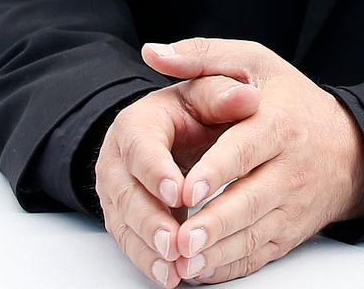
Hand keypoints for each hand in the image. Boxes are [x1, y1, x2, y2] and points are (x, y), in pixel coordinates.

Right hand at [94, 76, 264, 288]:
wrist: (177, 127)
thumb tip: (246, 96)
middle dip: (150, 220)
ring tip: (173, 266)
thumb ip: (224, 93)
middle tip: (174, 240)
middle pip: (127, 192)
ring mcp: (117, 190)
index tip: (180, 192)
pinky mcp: (123, 216)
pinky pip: (130, 242)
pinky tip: (168, 275)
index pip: (141, 147)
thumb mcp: (210, 93)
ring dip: (148, 247)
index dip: (158, 171)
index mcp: (138, 122)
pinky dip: (148, 261)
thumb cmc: (195, 110)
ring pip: (125, 223)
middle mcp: (118, 158)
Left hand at [142, 38, 363, 284]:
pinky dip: (231, 267)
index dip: (216, 171)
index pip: (245, 149)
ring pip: (254, 234)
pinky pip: (260, 254)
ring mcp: (292, 204)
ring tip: (184, 263)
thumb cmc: (292, 101)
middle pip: (250, 200)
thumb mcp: (254, 62)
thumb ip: (202, 56)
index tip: (185, 190)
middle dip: (214, 224)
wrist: (350, 149)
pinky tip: (203, 271)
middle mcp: (290, 167)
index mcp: (278, 122)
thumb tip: (153, 52)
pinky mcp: (290, 232)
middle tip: (181, 240)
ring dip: (218, 252)